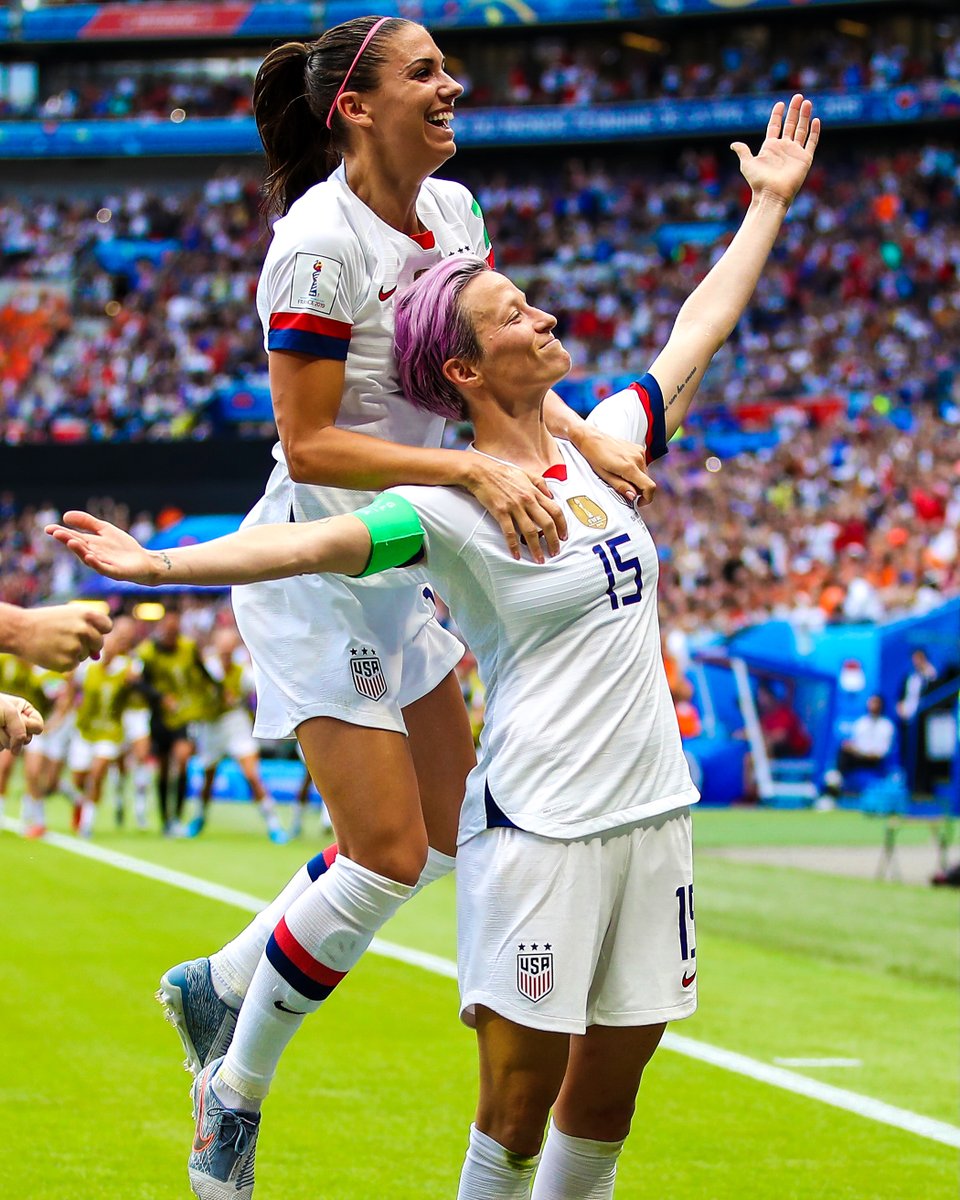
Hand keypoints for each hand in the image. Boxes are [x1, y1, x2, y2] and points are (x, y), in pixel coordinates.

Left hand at [0, 692, 43, 754]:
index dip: (30, 725)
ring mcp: (8, 734)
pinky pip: (1, 748)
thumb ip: (20, 731)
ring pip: (13, 746)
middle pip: (26, 739)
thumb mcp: (11, 713)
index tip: (18, 718)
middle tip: (2, 722)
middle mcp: (18, 724)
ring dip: (2, 736)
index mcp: (25, 711)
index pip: (38, 726)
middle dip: (13, 732)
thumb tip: (16, 752)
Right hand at [1, 602, 112, 670]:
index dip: (99, 630)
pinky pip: (73, 665)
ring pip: (85, 655)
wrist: (20, 631)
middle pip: (98, 643)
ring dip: (74, 652)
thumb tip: (97, 658)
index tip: (88, 631)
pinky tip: (51, 652)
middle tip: (66, 639)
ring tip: (55, 643)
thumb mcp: (69, 617)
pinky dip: (64, 662)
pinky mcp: (68, 663)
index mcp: (87, 615)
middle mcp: (84, 630)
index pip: (107, 626)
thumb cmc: (46, 622)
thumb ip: (88, 631)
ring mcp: (77, 647)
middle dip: (88, 644)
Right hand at [46, 510, 161, 585]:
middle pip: (78, 547)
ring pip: (88, 558)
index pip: (73, 537)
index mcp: (90, 544)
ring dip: (79, 551)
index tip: (48, 528)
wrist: (144, 562)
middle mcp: (93, 555)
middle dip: (67, 540)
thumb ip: (87, 522)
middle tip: (56, 533)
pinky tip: (90, 556)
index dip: (61, 533)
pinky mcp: (114, 572)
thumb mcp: (105, 529)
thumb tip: (65, 515)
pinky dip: (96, 563)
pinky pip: (103, 568)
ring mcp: (103, 564)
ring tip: (71, 542)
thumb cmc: (123, 547)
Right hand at [463, 458, 566, 562]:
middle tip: (555, 552)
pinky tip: (516, 555)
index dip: (562, 525)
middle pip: (546, 523)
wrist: (481, 471)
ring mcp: (514, 507)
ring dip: (536, 547)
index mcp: (535, 492)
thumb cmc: (503, 472)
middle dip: (553, 540)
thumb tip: (552, 495)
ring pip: (530, 531)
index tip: (564, 536)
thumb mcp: (526, 474)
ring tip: (539, 559)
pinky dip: (513, 545)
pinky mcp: (500, 512)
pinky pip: (509, 532)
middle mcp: (527, 500)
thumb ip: (541, 484)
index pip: (555, 510)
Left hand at [576, 427, 656, 506]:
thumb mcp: (604, 476)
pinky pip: (642, 465)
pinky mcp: (638, 448)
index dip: (647, 498)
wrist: (592, 438)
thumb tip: (633, 496)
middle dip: (637, 489)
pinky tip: (622, 467)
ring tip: (620, 475)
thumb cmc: (594, 457)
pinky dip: (635, 470)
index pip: (649, 486)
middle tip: (622, 488)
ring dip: (636, 479)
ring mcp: (639, 452)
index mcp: (629, 467)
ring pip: (645, 474)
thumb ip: (621, 487)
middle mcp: (637, 458)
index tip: (639, 502)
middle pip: (646, 481)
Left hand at [731, 94, 819, 209]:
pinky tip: (815, 120)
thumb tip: (734, 144)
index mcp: (770, 147)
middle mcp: (783, 148)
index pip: (775, 126)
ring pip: (801, 130)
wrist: (771, 194)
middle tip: (798, 96)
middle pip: (790, 125)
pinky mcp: (805, 158)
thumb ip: (743, 151)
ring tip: (807, 102)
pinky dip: (814, 132)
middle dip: (794, 111)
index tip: (780, 103)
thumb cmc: (758, 181)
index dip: (777, 115)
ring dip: (804, 116)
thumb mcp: (747, 163)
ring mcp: (795, 153)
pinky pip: (811, 142)